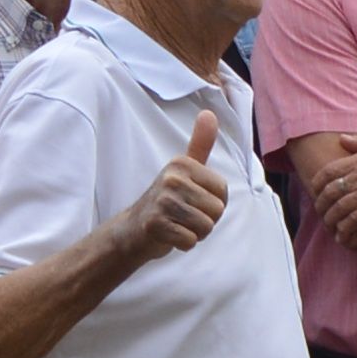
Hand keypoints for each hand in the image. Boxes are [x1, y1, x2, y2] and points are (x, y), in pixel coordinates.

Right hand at [125, 108, 232, 258]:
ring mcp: (162, 201)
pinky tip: (169, 235)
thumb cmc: (166, 201)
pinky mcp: (156, 224)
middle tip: (183, 216)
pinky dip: (183, 244)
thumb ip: (199, 144)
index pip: (223, 192)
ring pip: (206, 227)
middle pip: (217, 210)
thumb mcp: (184, 170)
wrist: (133, 230)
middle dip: (205, 220)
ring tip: (177, 225)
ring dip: (195, 233)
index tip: (192, 201)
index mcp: (182, 164)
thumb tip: (209, 113)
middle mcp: (172, 178)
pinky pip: (190, 241)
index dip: (213, 203)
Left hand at [305, 141, 356, 243]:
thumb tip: (342, 139)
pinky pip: (353, 221)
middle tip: (320, 212)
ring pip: (338, 209)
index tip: (316, 191)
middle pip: (329, 192)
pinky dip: (344, 230)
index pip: (328, 172)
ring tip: (330, 226)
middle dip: (320, 204)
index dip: (317, 184)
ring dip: (330, 220)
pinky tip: (343, 236)